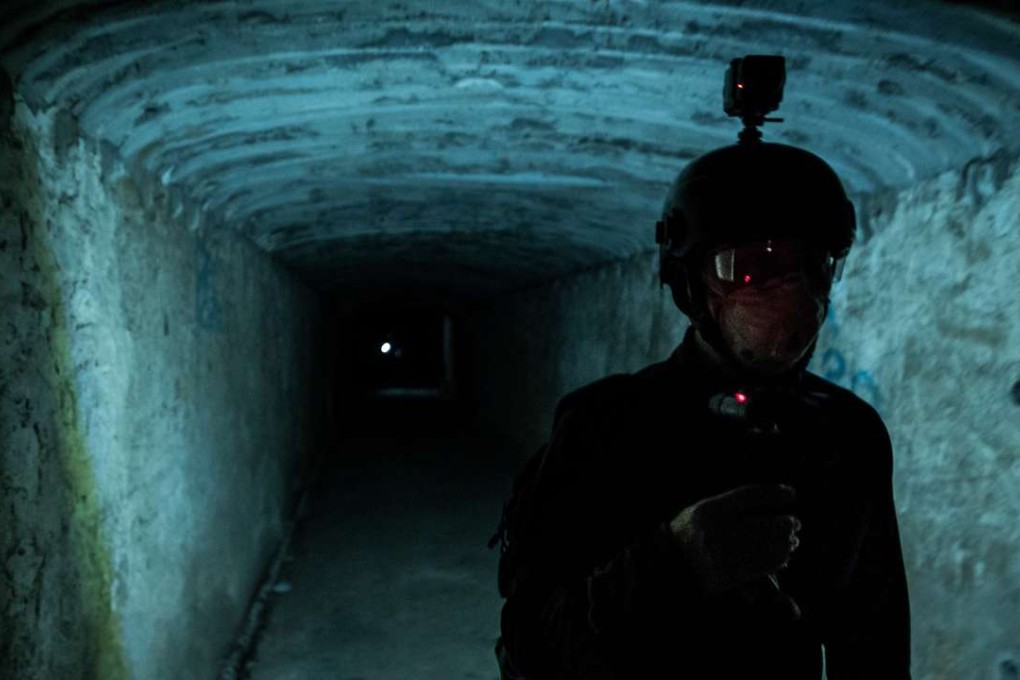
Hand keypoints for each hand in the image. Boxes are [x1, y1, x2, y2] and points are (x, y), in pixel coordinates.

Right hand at [667, 484, 801, 596]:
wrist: (672, 560)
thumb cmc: (693, 529)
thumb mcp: (707, 507)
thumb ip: (736, 504)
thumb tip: (776, 498)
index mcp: (711, 509)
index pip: (749, 495)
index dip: (773, 493)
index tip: (791, 494)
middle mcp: (716, 531)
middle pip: (764, 524)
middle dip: (786, 524)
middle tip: (795, 523)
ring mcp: (722, 554)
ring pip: (767, 548)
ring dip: (785, 543)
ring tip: (791, 540)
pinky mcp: (727, 575)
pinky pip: (761, 567)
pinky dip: (777, 561)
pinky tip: (783, 556)